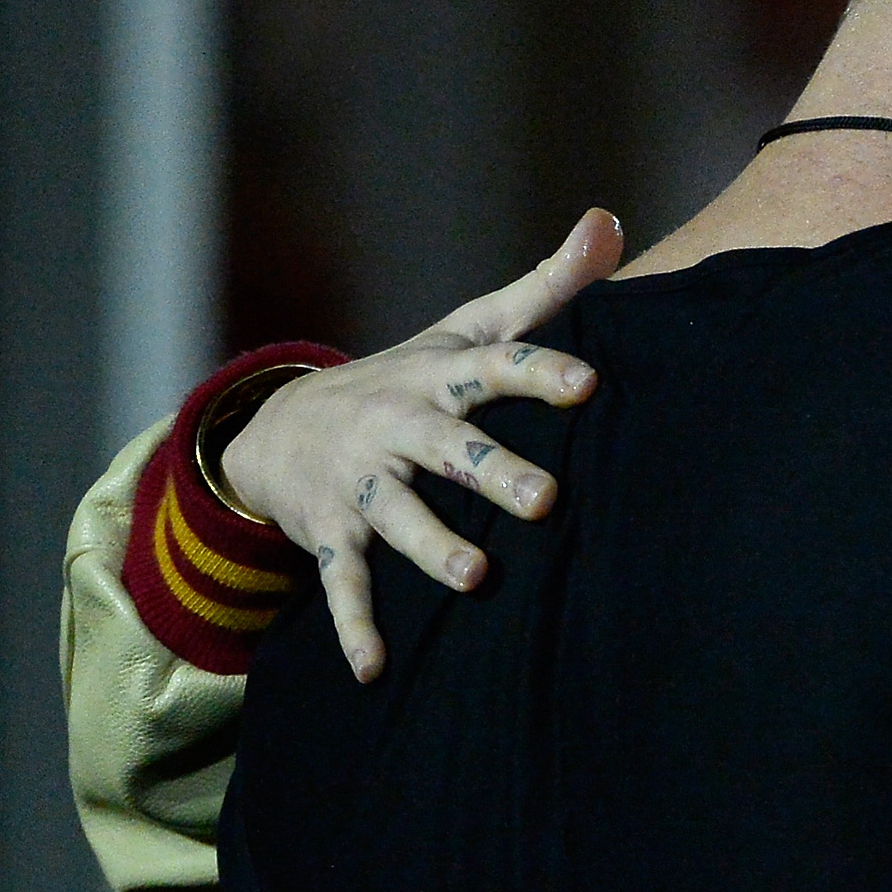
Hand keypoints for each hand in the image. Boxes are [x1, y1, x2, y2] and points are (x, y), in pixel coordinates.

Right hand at [220, 210, 622, 679]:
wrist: (281, 423)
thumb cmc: (412, 376)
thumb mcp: (471, 327)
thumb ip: (547, 286)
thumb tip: (610, 221)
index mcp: (439, 376)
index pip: (497, 367)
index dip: (542, 373)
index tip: (591, 384)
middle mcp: (397, 425)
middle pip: (448, 447)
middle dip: (492, 471)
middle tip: (546, 500)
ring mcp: (360, 482)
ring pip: (395, 515)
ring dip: (431, 545)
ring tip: (475, 577)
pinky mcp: (331, 533)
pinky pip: (342, 584)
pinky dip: (354, 627)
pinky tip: (374, 670)